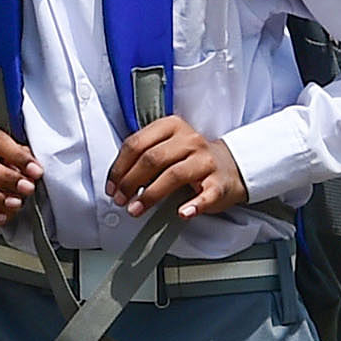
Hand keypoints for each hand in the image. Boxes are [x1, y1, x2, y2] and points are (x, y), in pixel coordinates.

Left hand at [106, 116, 248, 221]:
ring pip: (174, 175)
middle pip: (153, 159)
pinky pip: (206, 194)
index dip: (120, 168)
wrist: (229, 167)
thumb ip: (144, 156)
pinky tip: (182, 213)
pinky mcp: (219, 183)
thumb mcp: (167, 147)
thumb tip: (117, 181)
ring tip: (137, 209)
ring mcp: (206, 161)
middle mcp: (190, 140)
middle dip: (131, 182)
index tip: (112, 186)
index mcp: (171, 127)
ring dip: (151, 195)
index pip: (137, 144)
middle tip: (121, 200)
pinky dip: (194, 205)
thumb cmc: (190, 159)